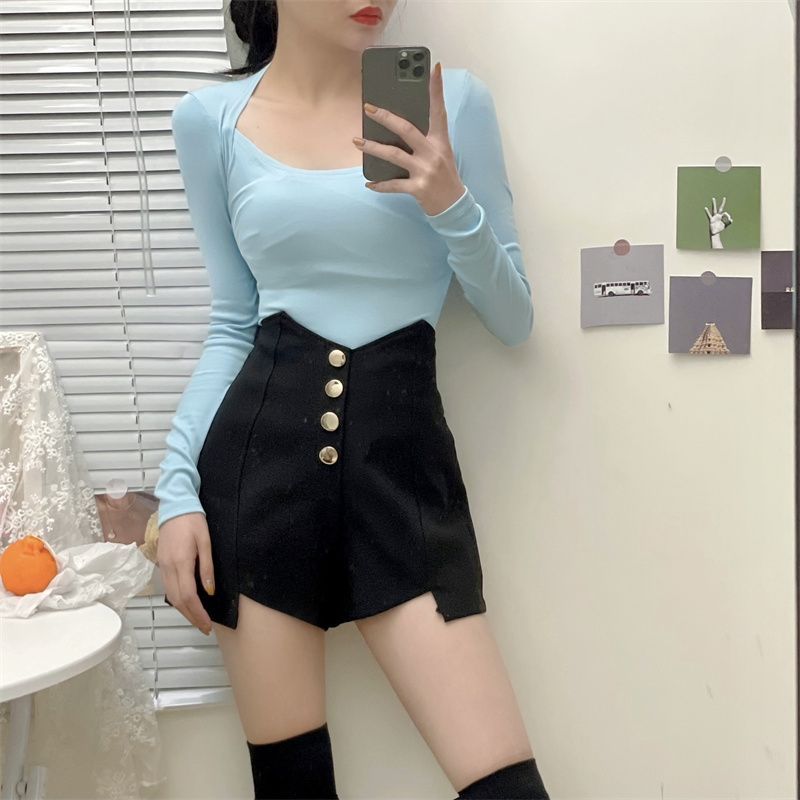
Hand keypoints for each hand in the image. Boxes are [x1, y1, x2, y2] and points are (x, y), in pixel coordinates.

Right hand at [157, 512, 214, 635]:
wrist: (175, 506)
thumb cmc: (193, 521)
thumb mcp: (206, 541)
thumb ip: (207, 567)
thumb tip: (209, 591)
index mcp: (181, 562)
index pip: (188, 596)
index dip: (197, 613)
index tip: (207, 625)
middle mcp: (169, 567)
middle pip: (177, 600)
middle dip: (191, 617)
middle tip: (205, 628)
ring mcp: (162, 566)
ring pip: (170, 596)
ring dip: (183, 611)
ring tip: (197, 619)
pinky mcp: (161, 563)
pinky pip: (168, 587)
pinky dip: (178, 600)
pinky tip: (187, 603)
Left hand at [353, 61, 465, 216]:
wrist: (454, 206)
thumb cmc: (444, 177)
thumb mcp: (440, 154)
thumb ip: (424, 141)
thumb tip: (397, 128)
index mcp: (440, 141)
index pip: (438, 110)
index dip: (437, 89)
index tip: (434, 67)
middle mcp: (433, 153)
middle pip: (407, 129)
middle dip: (385, 117)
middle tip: (368, 108)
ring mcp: (425, 171)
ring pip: (394, 155)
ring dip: (373, 148)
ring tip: (357, 142)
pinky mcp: (418, 188)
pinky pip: (394, 185)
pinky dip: (380, 185)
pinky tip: (369, 183)